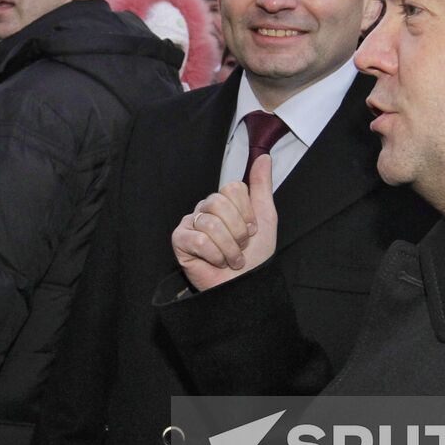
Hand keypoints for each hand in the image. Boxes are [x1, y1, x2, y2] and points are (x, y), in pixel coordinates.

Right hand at [171, 155, 277, 291]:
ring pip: (210, 222)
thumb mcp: (265, 218)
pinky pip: (198, 239)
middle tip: (241, 247)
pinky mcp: (179, 240)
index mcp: (225, 202)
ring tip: (231, 259)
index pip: (232, 188)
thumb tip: (263, 157)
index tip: (251, 230)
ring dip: (228, 247)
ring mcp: (190, 223)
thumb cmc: (255, 257)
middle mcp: (205, 209)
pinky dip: (214, 255)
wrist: (245, 287)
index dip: (246, 212)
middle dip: (237, 231)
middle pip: (219, 202)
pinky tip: (216, 262)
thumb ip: (261, 186)